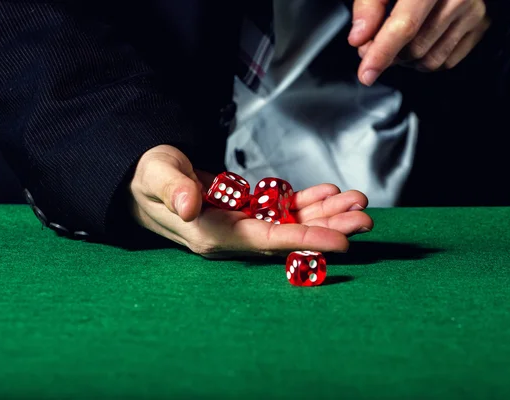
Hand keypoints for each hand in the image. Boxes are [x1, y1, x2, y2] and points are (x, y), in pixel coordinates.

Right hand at [129, 145, 373, 258]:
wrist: (145, 183)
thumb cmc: (147, 179)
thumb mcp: (155, 176)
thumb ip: (172, 189)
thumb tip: (189, 205)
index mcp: (212, 234)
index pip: (266, 242)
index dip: (305, 241)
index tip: (341, 242)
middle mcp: (233, 236)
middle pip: (289, 236)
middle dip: (328, 227)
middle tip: (365, 219)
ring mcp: (243, 224)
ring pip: (292, 223)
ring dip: (326, 213)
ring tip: (358, 203)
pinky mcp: (247, 211)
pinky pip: (283, 209)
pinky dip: (307, 202)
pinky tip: (330, 192)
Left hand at [348, 0, 490, 84]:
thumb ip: (368, 6)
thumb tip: (359, 39)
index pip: (405, 26)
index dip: (382, 53)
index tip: (366, 73)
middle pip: (415, 49)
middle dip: (390, 54)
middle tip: (376, 42)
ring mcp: (472, 12)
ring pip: (430, 60)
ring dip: (407, 60)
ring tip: (401, 38)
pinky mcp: (479, 25)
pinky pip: (446, 62)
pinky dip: (425, 59)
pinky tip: (420, 40)